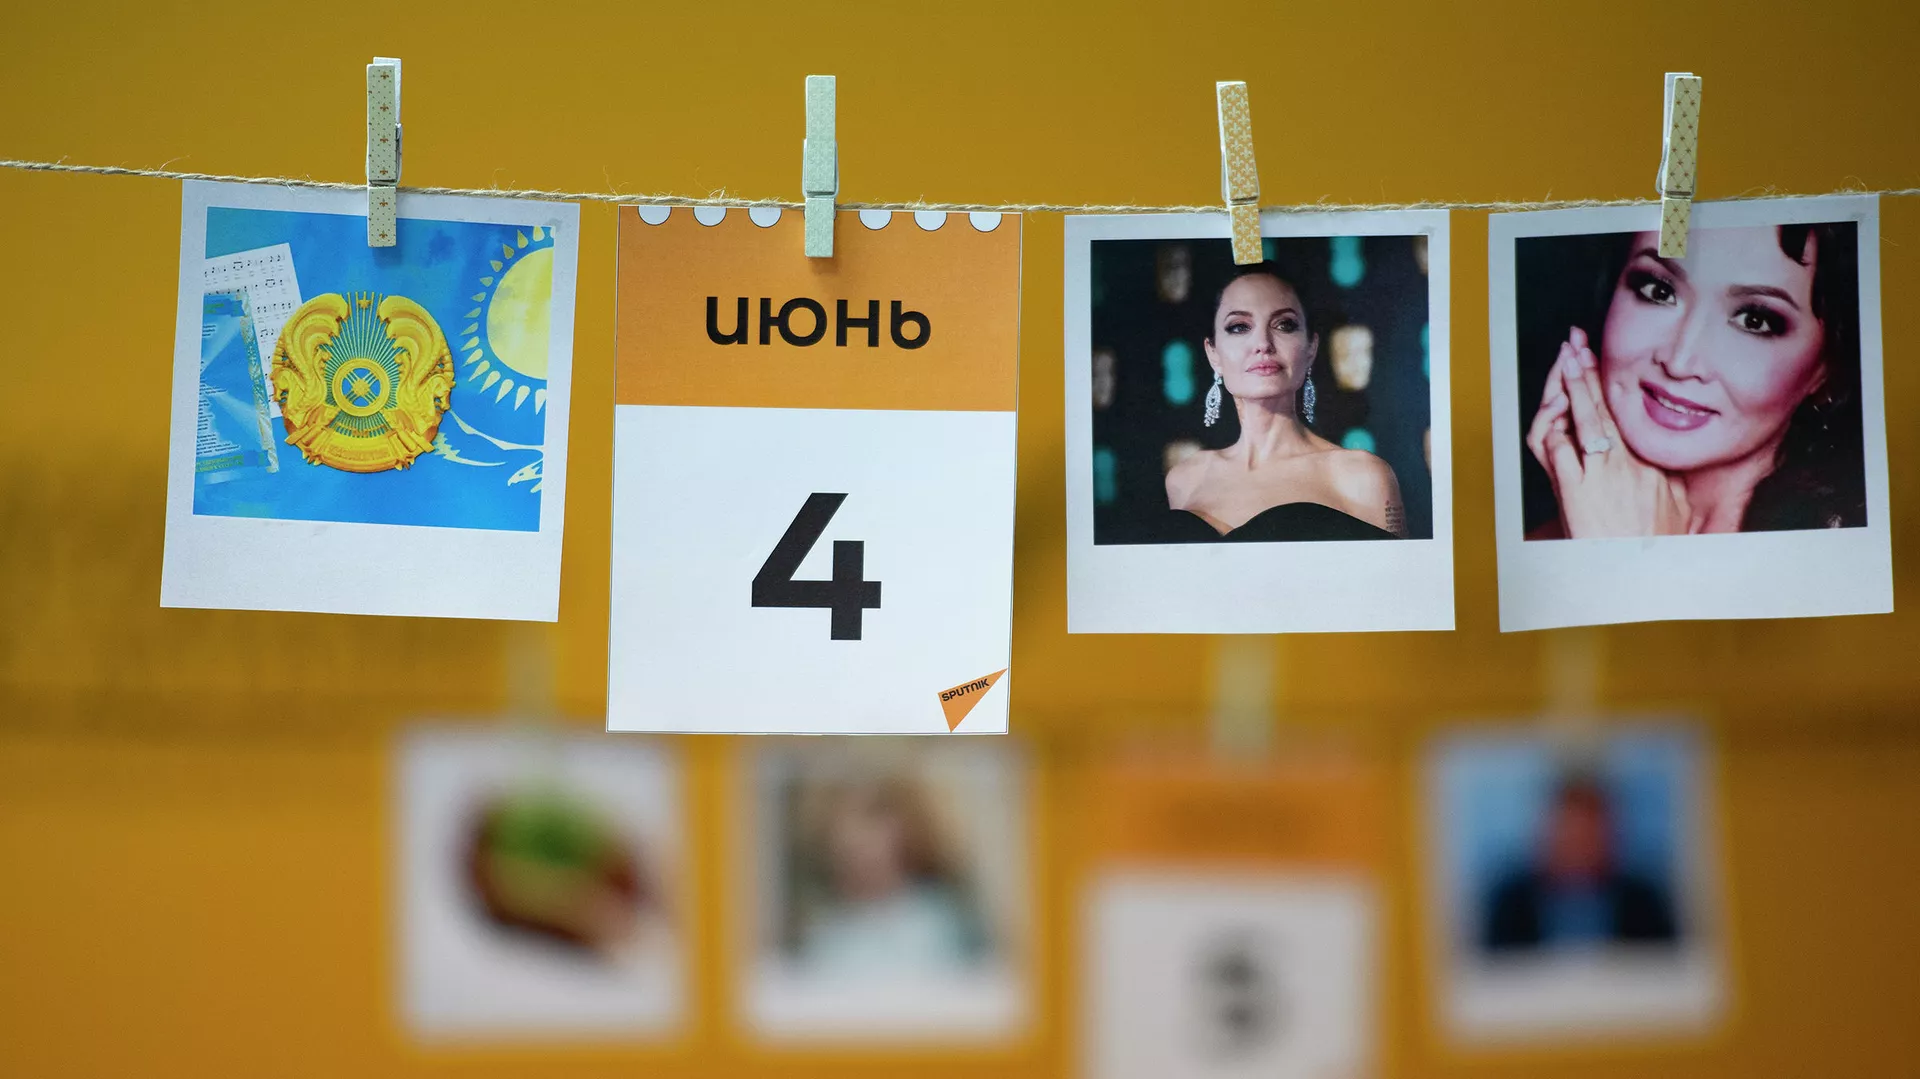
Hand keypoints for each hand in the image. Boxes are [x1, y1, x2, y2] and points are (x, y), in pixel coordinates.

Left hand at [1526, 327, 1689, 537]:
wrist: (1640, 576)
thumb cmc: (1657, 547)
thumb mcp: (1678, 508)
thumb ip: (1672, 481)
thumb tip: (1675, 464)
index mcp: (1647, 464)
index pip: (1623, 414)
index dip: (1607, 383)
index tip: (1596, 358)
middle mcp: (1625, 464)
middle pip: (1604, 407)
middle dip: (1588, 370)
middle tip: (1577, 342)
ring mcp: (1599, 477)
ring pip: (1583, 421)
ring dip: (1573, 387)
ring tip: (1568, 358)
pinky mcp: (1575, 493)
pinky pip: (1560, 451)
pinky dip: (1554, 427)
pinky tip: (1554, 407)